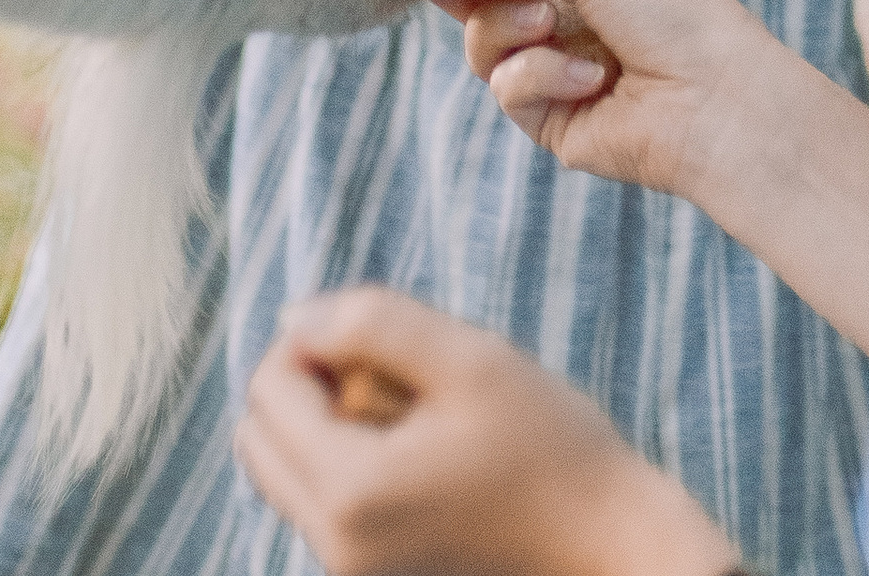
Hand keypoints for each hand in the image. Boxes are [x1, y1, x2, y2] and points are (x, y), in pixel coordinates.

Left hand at [235, 287, 735, 575]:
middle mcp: (335, 545)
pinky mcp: (373, 573)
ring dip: (330, 423)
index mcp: (349, 492)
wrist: (610, 544)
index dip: (312, 339)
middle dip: (307, 385)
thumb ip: (368, 322)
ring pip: (286, 469)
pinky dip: (351, 459)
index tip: (382, 339)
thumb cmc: (550, 447)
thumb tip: (294, 319)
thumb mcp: (465, 357)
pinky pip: (324, 501)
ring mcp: (352, 569)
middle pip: (259, 438)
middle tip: (390, 372)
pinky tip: (425, 448)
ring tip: (415, 412)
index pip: (267, 389)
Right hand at [427, 0, 777, 206]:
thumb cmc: (674, 18)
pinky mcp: (548, 121)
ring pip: (482, 42)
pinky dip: (539, 76)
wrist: (717, 102)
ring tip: (553, 26)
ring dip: (510, 28)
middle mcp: (557, 19)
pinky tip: (589, 80)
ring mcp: (551, 72)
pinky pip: (506, 88)